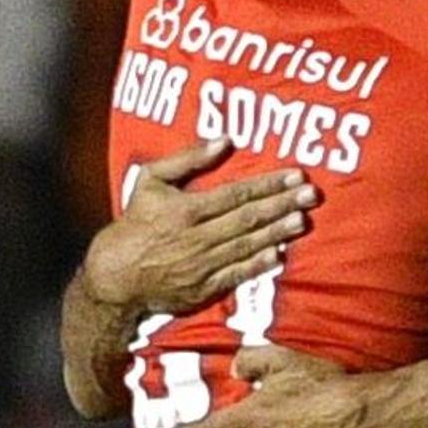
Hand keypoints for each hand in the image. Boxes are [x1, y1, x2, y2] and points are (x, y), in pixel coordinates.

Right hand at [83, 139, 316, 318]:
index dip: (268, 185)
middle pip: (247, 219)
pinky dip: (257, 264)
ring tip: (302, 220)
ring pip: (246, 246)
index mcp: (185, 209)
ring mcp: (201, 264)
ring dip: (277, 232)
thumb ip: (186, 159)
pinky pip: (235, 275)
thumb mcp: (149, 180)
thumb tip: (223, 140)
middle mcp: (197, 237)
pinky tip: (278, 254)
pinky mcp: (203, 288)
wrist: (115, 276)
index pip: (236, 194)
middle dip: (281, 205)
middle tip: (311, 195)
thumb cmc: (133, 223)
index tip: (295, 176)